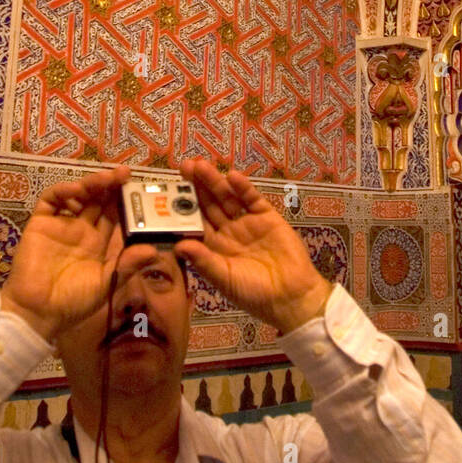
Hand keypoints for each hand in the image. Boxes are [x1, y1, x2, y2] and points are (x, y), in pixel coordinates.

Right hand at [0, 166, 154, 341]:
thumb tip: (154, 250)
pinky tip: (77, 189)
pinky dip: (63, 190)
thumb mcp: (106, 283)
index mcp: (99, 242)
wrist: (38, 313)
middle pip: (99, 199)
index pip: (116, 214)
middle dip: (111, 185)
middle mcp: (82, 229)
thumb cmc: (73, 301)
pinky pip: (51, 200)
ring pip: (79, 194)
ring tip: (106, 178)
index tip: (140, 189)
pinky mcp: (41, 222)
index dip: (126, 201)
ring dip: (92, 183)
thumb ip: (127, 265)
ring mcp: (62, 224)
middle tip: (125, 174)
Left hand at [175, 159, 331, 333]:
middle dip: (196, 186)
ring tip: (201, 166)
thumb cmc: (254, 294)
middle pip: (209, 205)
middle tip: (184, 167)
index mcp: (214, 248)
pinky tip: (233, 176)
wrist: (292, 297)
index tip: (169, 192)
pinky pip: (252, 199)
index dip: (182, 207)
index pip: (194, 223)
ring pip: (227, 198)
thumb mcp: (225, 279)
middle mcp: (228, 232)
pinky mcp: (267, 217)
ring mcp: (248, 222)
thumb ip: (203, 261)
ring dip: (215, 181)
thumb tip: (178, 246)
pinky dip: (243, 188)